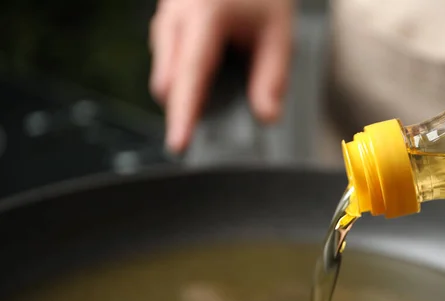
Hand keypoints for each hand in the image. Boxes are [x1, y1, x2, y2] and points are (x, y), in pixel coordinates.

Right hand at [150, 0, 293, 152]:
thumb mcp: (278, 31)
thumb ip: (272, 78)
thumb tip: (266, 116)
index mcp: (204, 14)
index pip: (190, 75)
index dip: (183, 114)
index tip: (179, 143)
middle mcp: (176, 14)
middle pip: (168, 81)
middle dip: (186, 106)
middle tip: (218, 114)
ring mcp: (166, 15)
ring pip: (164, 72)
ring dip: (187, 88)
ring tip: (222, 76)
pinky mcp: (166, 20)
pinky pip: (167, 58)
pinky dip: (186, 74)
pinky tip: (212, 64)